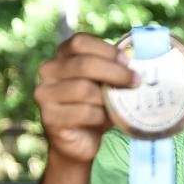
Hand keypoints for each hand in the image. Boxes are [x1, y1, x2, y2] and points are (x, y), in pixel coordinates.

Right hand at [35, 33, 138, 162]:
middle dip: (115, 72)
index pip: (80, 42)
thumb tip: (138, 63)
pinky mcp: (50, 118)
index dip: (106, 49)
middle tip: (136, 81)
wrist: (79, 141)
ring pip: (84, 90)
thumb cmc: (95, 106)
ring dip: (108, 98)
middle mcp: (48, 72)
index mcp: (61, 57)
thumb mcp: (104, 84)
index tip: (127, 61)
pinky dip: (101, 116)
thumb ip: (113, 70)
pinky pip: (84, 113)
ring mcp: (45, 95)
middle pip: (84, 64)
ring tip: (119, 104)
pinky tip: (106, 119)